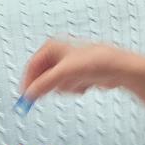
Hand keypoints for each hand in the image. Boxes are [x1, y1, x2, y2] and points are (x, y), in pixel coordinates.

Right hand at [20, 40, 136, 101]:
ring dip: (66, 87)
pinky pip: (69, 87)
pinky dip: (75, 89)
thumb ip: (44, 84)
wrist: (119, 68)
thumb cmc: (95, 61)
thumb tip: (29, 94)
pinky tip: (86, 84)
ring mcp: (69, 65)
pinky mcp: (78, 75)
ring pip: (57, 84)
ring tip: (77, 82)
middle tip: (46, 96)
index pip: (33, 66)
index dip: (28, 81)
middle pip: (43, 76)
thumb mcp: (64, 73)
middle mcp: (59, 55)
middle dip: (49, 86)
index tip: (26, 96)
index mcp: (52, 47)